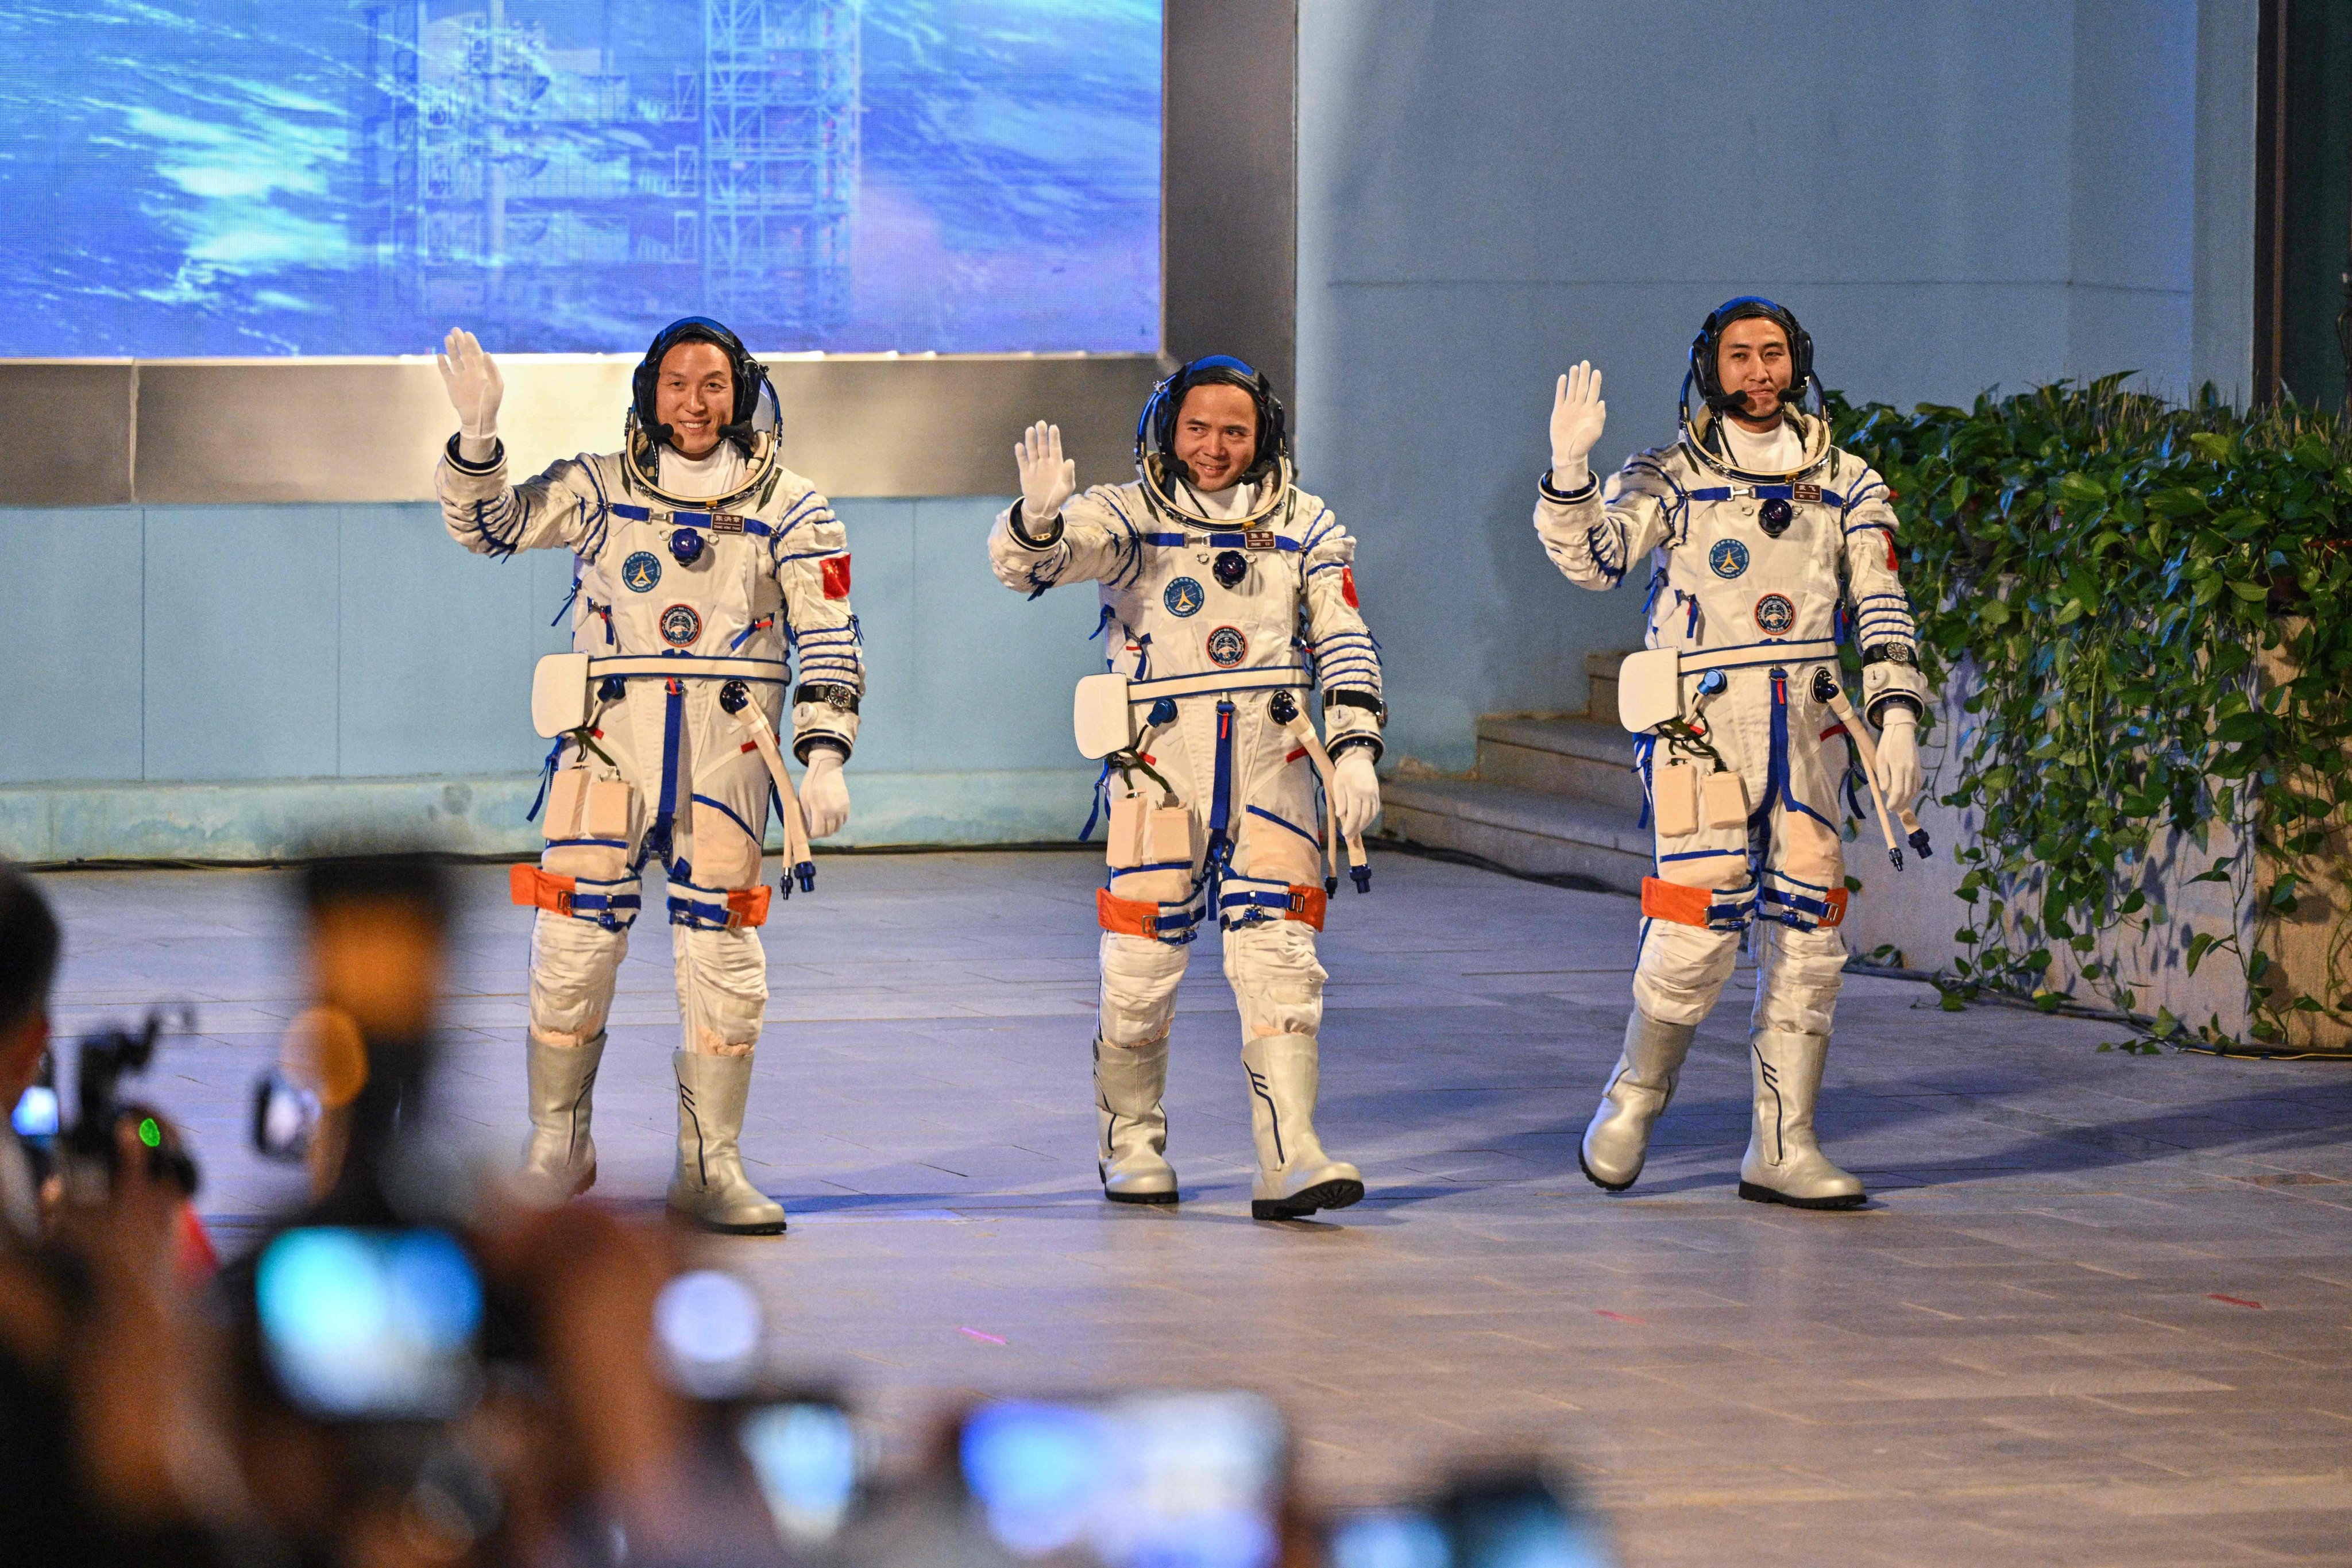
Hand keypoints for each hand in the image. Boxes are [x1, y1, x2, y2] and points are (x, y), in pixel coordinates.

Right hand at [436, 327, 503, 438]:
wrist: (479, 419)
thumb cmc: (491, 404)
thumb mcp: (497, 386)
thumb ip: (492, 370)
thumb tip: (486, 353)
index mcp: (482, 371)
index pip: (476, 353)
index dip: (472, 343)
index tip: (467, 334)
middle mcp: (471, 372)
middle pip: (464, 353)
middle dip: (460, 342)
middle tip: (455, 330)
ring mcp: (461, 378)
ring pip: (455, 360)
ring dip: (451, 349)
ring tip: (448, 338)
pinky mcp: (451, 385)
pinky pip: (446, 372)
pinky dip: (442, 364)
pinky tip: (440, 355)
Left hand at [800, 749, 849, 838]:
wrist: (827, 770)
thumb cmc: (811, 784)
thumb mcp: (803, 799)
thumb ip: (805, 816)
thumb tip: (805, 830)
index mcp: (819, 809)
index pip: (818, 832)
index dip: (812, 835)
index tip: (809, 832)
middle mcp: (832, 811)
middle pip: (828, 833)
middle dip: (820, 833)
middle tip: (815, 828)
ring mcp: (841, 809)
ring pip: (837, 828)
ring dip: (829, 829)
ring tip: (823, 823)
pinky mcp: (846, 806)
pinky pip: (843, 821)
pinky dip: (837, 822)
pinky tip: (830, 816)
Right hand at [1014, 420, 1076, 524]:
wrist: (1044, 507)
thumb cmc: (1058, 496)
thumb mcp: (1067, 487)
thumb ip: (1068, 475)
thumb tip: (1070, 461)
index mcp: (1056, 463)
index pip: (1055, 447)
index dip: (1054, 438)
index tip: (1053, 427)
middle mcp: (1045, 462)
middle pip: (1042, 446)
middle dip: (1042, 435)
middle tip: (1041, 423)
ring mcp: (1034, 466)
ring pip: (1032, 451)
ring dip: (1030, 441)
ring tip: (1030, 430)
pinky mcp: (1025, 473)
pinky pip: (1022, 461)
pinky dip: (1020, 454)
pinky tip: (1019, 446)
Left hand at [1330, 749, 1380, 841]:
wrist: (1359, 761)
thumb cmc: (1345, 773)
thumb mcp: (1338, 784)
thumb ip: (1340, 800)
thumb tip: (1340, 815)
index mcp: (1356, 791)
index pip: (1354, 813)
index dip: (1350, 826)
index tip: (1344, 834)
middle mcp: (1368, 794)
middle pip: (1364, 817)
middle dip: (1356, 829)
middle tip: (1348, 837)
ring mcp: (1374, 795)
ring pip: (1371, 815)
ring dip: (1363, 826)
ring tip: (1355, 832)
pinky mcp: (1377, 795)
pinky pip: (1375, 811)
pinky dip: (1370, 819)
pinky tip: (1363, 823)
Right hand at [1549, 360, 1605, 486]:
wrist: (1569, 452)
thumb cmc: (1584, 443)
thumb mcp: (1595, 431)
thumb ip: (1599, 417)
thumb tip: (1601, 402)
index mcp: (1590, 410)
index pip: (1593, 392)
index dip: (1595, 382)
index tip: (1596, 372)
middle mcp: (1580, 407)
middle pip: (1582, 387)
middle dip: (1584, 376)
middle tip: (1585, 363)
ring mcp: (1569, 408)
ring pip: (1572, 389)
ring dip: (1573, 379)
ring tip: (1574, 367)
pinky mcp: (1559, 411)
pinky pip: (1560, 396)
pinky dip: (1561, 388)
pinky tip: (1563, 378)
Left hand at [1875, 710, 1921, 809]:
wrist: (1902, 731)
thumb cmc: (1887, 744)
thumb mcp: (1880, 757)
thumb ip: (1882, 774)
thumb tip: (1884, 790)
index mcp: (1899, 767)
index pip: (1897, 790)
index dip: (1893, 802)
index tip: (1888, 808)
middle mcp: (1910, 770)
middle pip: (1907, 793)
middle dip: (1900, 804)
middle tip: (1893, 811)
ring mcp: (1916, 769)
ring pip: (1914, 790)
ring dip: (1908, 800)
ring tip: (1900, 807)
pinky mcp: (1919, 768)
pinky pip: (1918, 784)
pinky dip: (1913, 793)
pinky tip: (1908, 797)